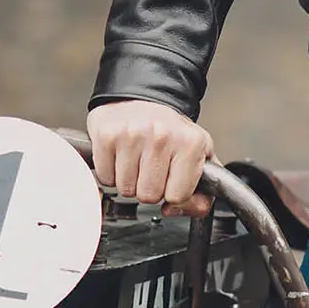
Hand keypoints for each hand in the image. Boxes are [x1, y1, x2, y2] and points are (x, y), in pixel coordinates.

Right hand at [88, 99, 213, 204]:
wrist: (142, 98)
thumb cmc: (171, 130)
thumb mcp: (200, 156)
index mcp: (191, 143)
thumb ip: (202, 194)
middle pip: (149, 196)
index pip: (178, 196)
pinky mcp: (107, 135)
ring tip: (136, 159)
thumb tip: (173, 210)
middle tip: (151, 168)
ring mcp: (132, 134)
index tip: (171, 178)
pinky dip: (110, 173)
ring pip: (125, 190)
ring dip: (129, 181)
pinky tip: (121, 156)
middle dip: (149, 188)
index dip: (172, 193)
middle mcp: (162, 136)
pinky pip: (105, 178)